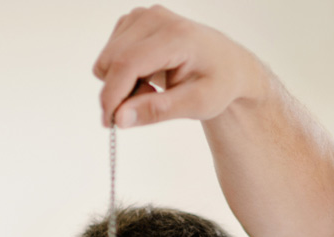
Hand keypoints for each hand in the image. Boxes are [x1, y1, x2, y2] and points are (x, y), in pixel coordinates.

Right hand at [93, 6, 266, 127]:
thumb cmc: (218, 83)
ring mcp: (143, 16)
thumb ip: (158, 111)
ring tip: (152, 88)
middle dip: (120, 93)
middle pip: (111, 62)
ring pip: (106, 60)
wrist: (228, 64)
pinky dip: (122, 73)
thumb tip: (120, 118)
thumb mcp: (197, 104)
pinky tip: (147, 75)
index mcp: (176, 35)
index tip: (110, 123)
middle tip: (150, 102)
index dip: (112, 96)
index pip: (127, 64)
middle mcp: (156, 18)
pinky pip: (110, 55)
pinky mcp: (133, 21)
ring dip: (121, 83)